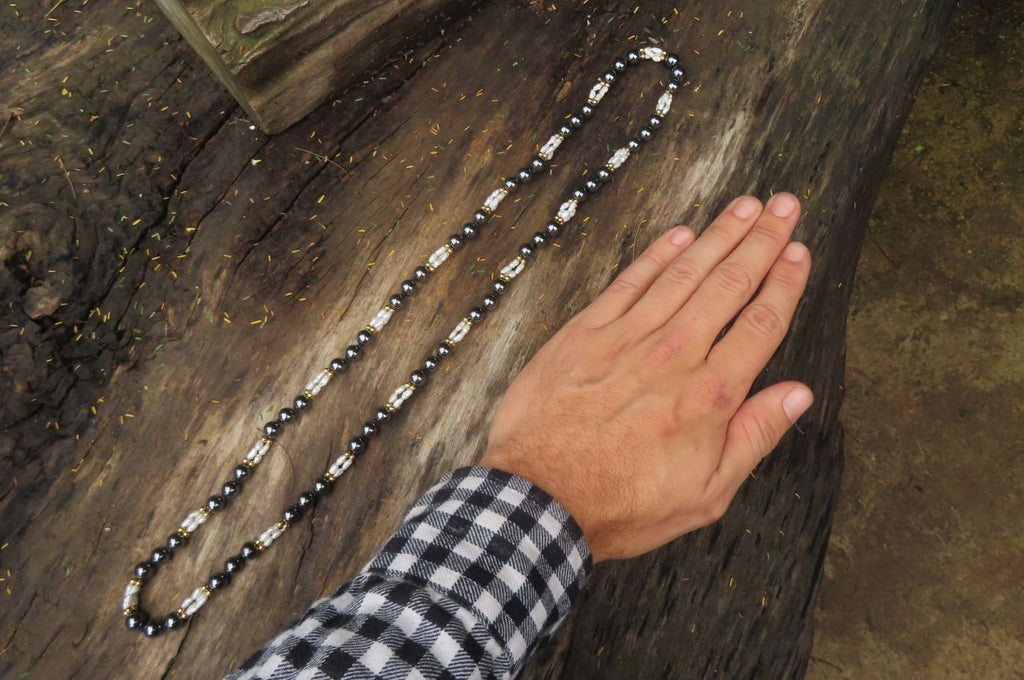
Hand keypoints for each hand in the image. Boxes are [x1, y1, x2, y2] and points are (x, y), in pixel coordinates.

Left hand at [481, 193, 812, 561]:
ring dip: (718, 234)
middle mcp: (675, 355)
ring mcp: (627, 338)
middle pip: (729, 284)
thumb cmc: (623, 504)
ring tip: (745, 204)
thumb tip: (798, 394)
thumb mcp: (706, 494)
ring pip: (684, 273)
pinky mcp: (584, 333)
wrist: (539, 499)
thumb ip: (754, 437)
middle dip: (762, 240)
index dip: (785, 282)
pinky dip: (657, 255)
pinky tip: (680, 233)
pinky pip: (629, 282)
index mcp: (710, 395)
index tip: (799, 251)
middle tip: (784, 204)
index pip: (761, 323)